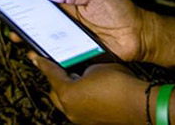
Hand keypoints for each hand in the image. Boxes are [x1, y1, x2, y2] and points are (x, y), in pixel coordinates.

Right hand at [10, 0, 149, 62]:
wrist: (140, 33)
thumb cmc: (120, 10)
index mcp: (71, 8)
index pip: (46, 8)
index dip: (31, 9)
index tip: (15, 9)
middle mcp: (71, 26)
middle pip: (45, 28)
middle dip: (28, 30)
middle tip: (14, 32)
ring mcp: (75, 42)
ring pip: (52, 45)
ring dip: (38, 46)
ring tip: (25, 45)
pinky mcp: (81, 56)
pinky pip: (65, 58)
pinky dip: (54, 59)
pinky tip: (44, 59)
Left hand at [29, 52, 144, 124]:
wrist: (139, 104)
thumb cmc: (119, 84)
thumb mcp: (96, 66)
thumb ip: (81, 68)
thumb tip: (80, 71)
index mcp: (67, 94)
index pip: (51, 74)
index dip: (43, 63)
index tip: (34, 56)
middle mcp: (70, 109)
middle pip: (55, 91)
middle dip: (55, 78)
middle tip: (56, 65)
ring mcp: (80, 119)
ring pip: (66, 102)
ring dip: (68, 89)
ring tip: (75, 77)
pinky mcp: (91, 123)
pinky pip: (79, 108)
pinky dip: (79, 98)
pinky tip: (88, 89)